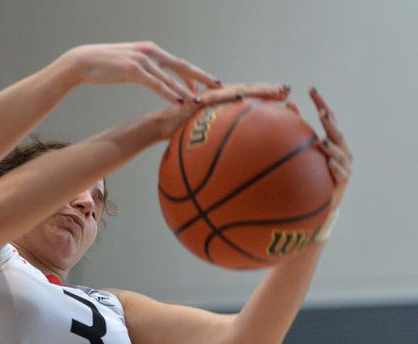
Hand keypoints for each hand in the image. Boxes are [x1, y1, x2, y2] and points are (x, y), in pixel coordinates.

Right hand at [63, 41, 219, 102]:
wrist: (82, 61)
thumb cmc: (103, 65)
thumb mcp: (127, 65)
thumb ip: (142, 69)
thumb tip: (151, 78)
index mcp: (151, 50)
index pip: (178, 63)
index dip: (194, 74)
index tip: (208, 83)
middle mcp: (150, 52)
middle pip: (181, 66)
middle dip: (201, 77)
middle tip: (218, 87)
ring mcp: (142, 60)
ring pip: (170, 77)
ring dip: (187, 90)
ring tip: (201, 101)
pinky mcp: (133, 70)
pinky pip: (155, 84)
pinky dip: (169, 93)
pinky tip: (179, 101)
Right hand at [148, 82, 291, 140]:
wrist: (160, 125)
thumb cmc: (181, 132)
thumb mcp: (204, 134)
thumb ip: (218, 135)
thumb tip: (232, 149)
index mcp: (222, 102)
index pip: (248, 95)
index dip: (265, 93)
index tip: (284, 96)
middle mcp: (219, 96)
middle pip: (248, 90)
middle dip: (269, 89)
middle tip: (288, 89)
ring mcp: (211, 97)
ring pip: (239, 91)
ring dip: (258, 90)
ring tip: (277, 91)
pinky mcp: (200, 101)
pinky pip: (219, 99)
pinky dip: (231, 97)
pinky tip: (244, 97)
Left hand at [307, 87, 352, 207]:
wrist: (319, 203)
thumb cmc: (312, 173)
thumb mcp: (304, 150)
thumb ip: (297, 129)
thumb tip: (287, 103)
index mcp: (333, 141)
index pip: (329, 119)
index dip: (322, 103)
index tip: (311, 89)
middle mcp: (342, 151)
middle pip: (337, 133)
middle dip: (330, 123)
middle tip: (321, 112)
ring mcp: (345, 167)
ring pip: (341, 154)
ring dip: (332, 147)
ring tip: (322, 142)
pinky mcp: (343, 182)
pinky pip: (341, 174)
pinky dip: (335, 168)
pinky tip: (329, 164)